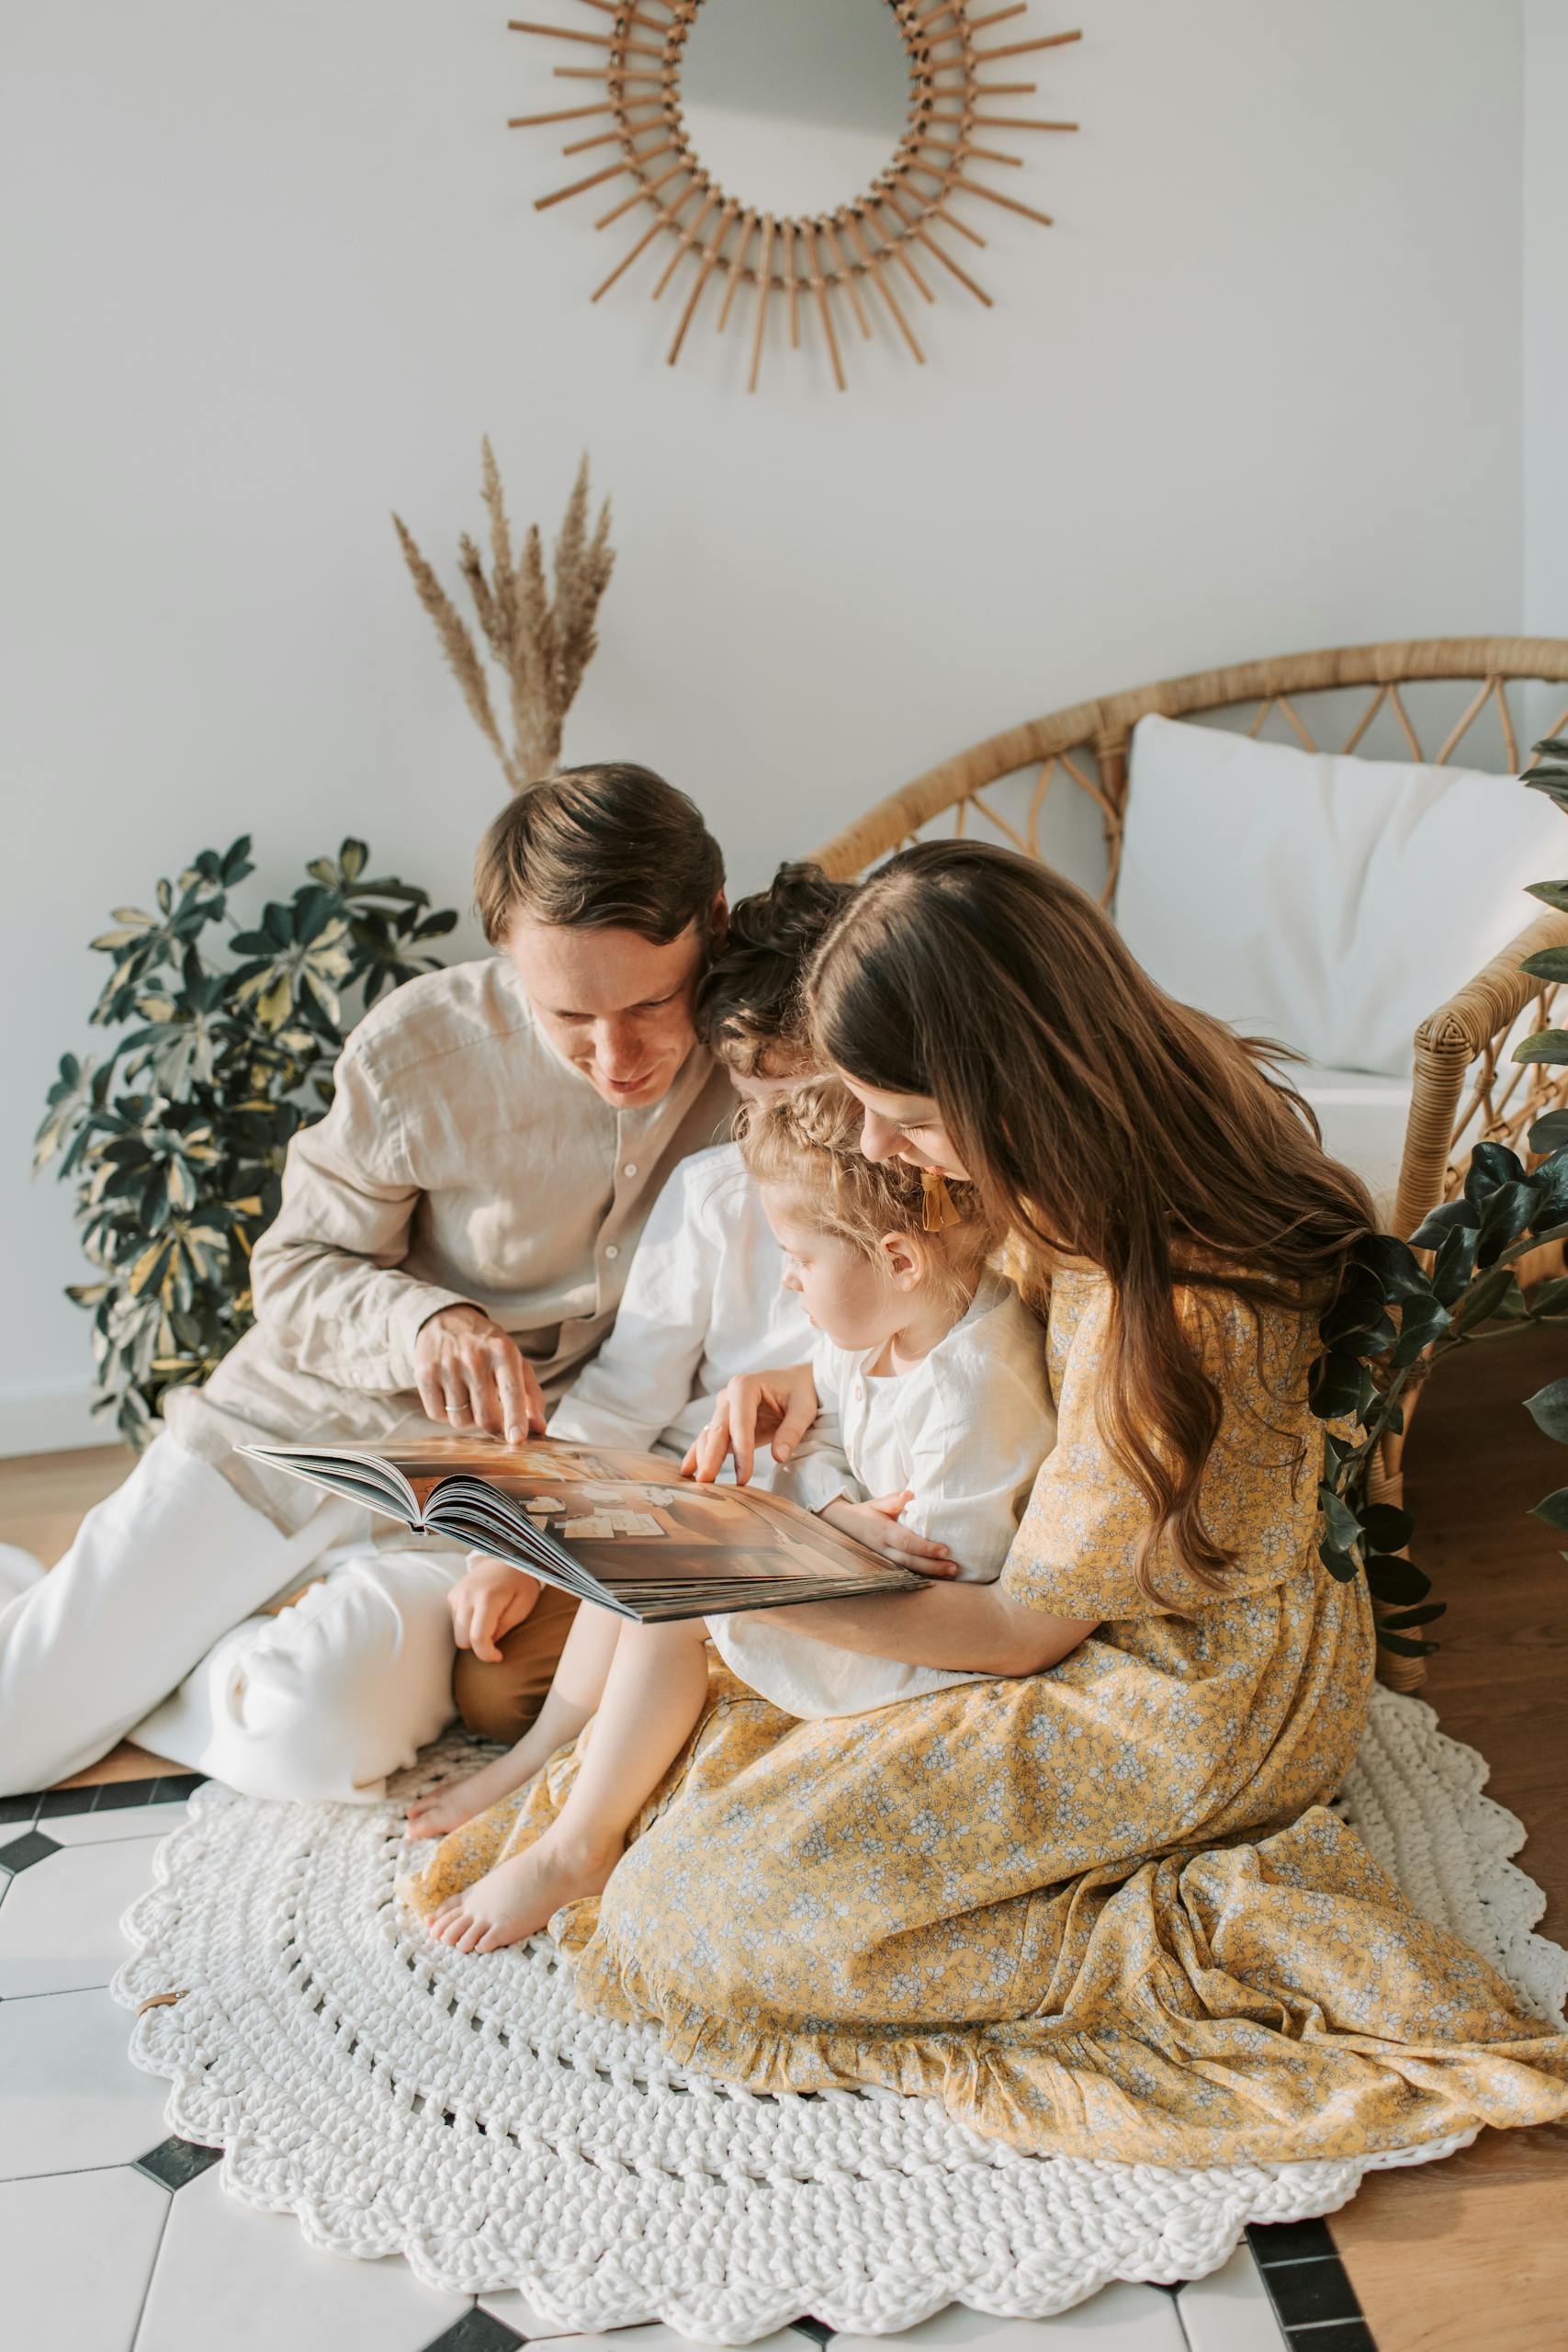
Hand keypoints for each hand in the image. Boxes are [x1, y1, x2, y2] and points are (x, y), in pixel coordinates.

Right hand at [414, 1304, 545, 1440]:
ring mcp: (447, 1366)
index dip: (515, 1417)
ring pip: (461, 1421)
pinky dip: (446, 1413)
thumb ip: (531, 1394)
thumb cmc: (488, 1347)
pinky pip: (437, 1415)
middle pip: (486, 1416)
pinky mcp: (424, 1374)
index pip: (511, 1391)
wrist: (446, 1320)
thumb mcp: (515, 1360)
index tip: (517, 1439)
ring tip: (469, 1395)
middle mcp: (474, 1358)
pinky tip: (451, 1394)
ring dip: (468, 1417)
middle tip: (492, 1412)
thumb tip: (539, 1428)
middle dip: (492, 1425)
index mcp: (503, 1352)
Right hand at [447, 1552, 541, 1661]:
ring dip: (472, 1633)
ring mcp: (457, 1594)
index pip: (478, 1638)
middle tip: (497, 1635)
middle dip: (479, 1645)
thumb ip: (504, 1626)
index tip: (499, 1656)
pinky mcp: (452, 1595)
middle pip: (462, 1640)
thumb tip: (488, 1644)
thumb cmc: (520, 1583)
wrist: (507, 1557)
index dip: (487, 1655)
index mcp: (487, 1599)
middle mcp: (467, 1596)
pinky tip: (480, 1611)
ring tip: (490, 1619)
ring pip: (457, 1633)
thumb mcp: (523, 1605)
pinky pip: (455, 1621)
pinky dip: (466, 1623)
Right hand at [681, 1364, 819, 1485]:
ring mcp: (723, 1408)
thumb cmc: (800, 1393)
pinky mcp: (724, 1422)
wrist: (796, 1382)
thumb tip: (779, 1457)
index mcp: (745, 1386)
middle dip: (712, 1458)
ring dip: (704, 1459)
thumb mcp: (803, 1409)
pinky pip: (708, 1438)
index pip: (740, 1423)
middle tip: (707, 1483)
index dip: (741, 1452)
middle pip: (718, 1430)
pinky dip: (697, 1454)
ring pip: (709, 1436)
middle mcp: (728, 1395)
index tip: (744, 1477)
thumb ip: (792, 1431)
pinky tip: (687, 1471)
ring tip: (701, 1484)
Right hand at [821, 1491, 958, 1574]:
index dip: (925, 1548)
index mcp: (883, 1532)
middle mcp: (884, 1549)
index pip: (906, 1542)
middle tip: (954, 1567)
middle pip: (910, 1562)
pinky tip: (940, 1576)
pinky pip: (907, 1572)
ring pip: (909, 1570)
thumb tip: (909, 1495)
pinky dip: (924, 1575)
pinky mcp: (888, 1565)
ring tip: (952, 1573)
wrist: (845, 1526)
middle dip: (933, 1566)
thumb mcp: (877, 1503)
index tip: (945, 1550)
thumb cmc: (867, 1513)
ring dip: (931, 1573)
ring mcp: (885, 1560)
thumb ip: (893, 1500)